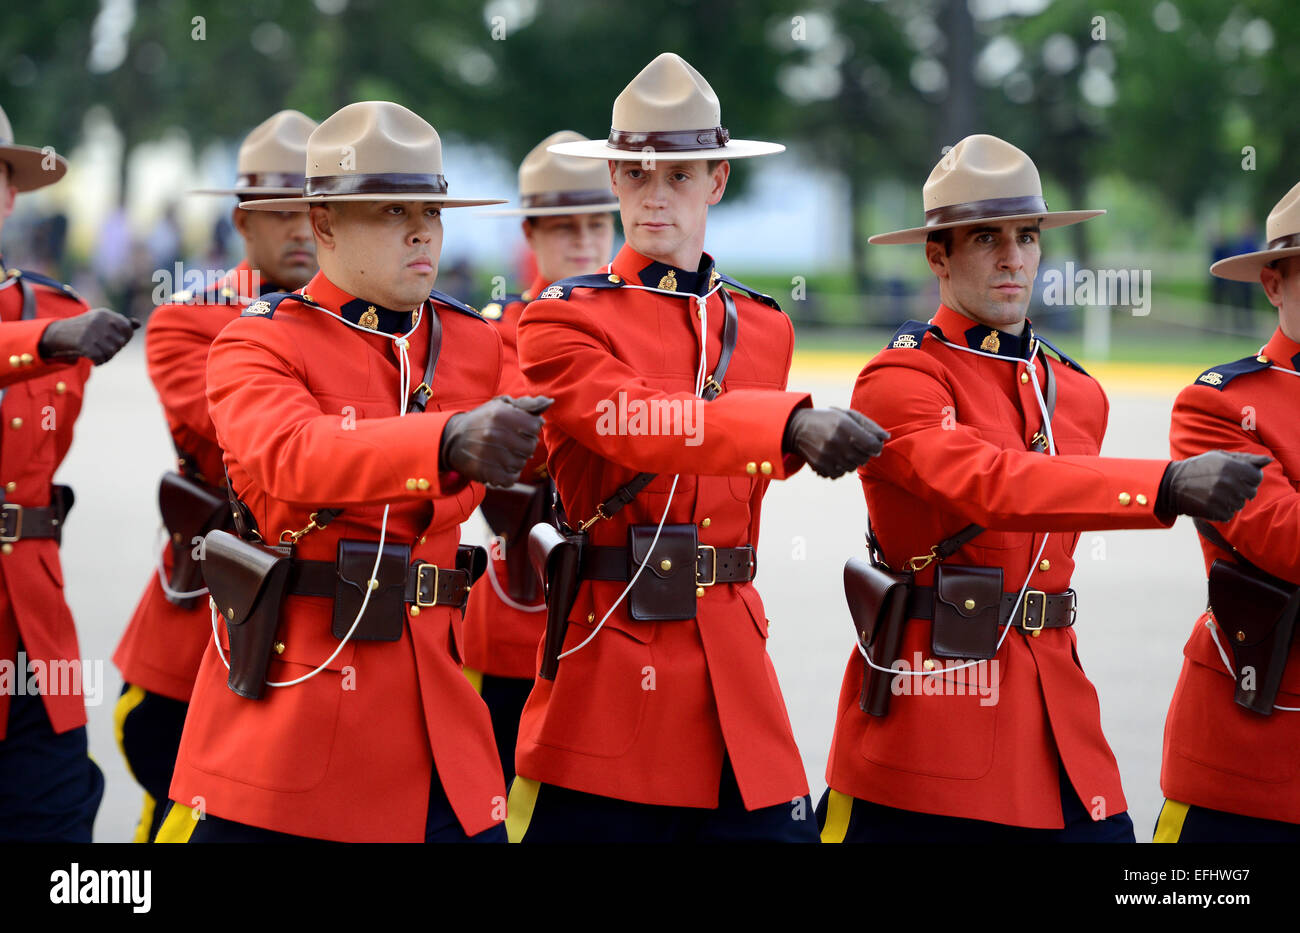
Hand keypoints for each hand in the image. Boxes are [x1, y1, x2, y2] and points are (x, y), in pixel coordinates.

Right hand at [37, 308, 137, 363]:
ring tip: (99, 353)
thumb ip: (121, 323)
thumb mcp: (102, 321)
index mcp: (105, 314)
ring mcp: (91, 332)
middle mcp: (99, 321)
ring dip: (107, 357)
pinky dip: (99, 362)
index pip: (127, 329)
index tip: (116, 340)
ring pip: (111, 352)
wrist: (59, 334)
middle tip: (103, 347)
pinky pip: (101, 359)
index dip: (125, 338)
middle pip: (120, 343)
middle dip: (114, 349)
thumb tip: (138, 324)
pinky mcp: (83, 344)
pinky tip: (94, 360)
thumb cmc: (86, 328)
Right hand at [439, 395, 553, 486]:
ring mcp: (489, 454)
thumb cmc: (482, 420)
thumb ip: (526, 405)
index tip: (522, 429)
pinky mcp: (485, 472)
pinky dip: (510, 475)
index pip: (535, 426)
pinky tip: (502, 466)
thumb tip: (549, 402)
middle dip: (525, 445)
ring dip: (517, 460)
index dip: (531, 428)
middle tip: (514, 443)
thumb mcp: (500, 406)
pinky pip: (511, 479)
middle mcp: (494, 433)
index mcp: (500, 414)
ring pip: (521, 463)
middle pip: (530, 446)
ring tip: (506, 454)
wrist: (453, 439)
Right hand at [782, 407, 889, 478]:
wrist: (797, 428)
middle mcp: (835, 442)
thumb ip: (869, 426)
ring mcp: (826, 455)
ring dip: (852, 461)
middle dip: (864, 454)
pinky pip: (839, 474)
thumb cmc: (827, 420)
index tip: (873, 444)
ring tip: (843, 451)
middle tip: (856, 446)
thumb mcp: (847, 415)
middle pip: (864, 458)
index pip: (872, 445)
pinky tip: (834, 458)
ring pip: (852, 468)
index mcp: (844, 426)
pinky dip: (839, 468)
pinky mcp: (819, 466)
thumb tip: (886, 438)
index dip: (876, 447)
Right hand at [1159, 451, 1269, 521]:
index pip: (1256, 478)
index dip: (1248, 479)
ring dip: (1230, 502)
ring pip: (1239, 505)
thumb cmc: (1199, 468)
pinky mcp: (1214, 511)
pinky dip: (1221, 512)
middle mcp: (1227, 482)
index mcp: (1230, 466)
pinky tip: (1210, 503)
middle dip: (1240, 491)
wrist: (1171, 484)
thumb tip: (1267, 461)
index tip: (1236, 478)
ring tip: (1214, 494)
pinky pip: (1228, 515)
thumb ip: (1245, 459)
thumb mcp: (1219, 457)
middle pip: (1250, 493)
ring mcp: (1220, 498)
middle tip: (1223, 486)